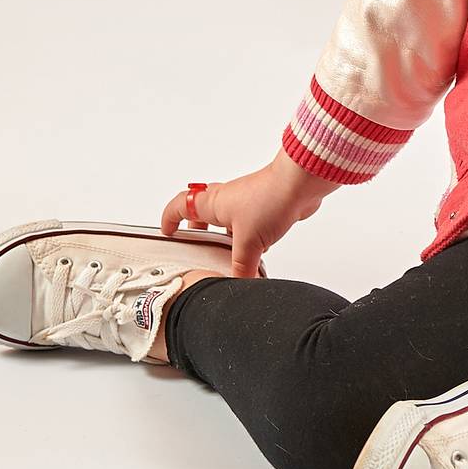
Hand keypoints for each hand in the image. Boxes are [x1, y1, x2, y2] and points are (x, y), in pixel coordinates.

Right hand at [160, 150, 334, 277]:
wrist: (301, 183)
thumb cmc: (270, 197)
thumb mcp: (249, 242)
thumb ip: (241, 267)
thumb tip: (240, 285)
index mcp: (213, 203)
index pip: (181, 205)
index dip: (170, 218)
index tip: (166, 231)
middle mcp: (227, 199)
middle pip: (203, 212)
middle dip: (198, 230)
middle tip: (196, 247)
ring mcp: (247, 201)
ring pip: (228, 220)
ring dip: (226, 236)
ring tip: (227, 257)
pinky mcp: (265, 206)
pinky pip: (250, 223)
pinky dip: (248, 237)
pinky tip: (257, 252)